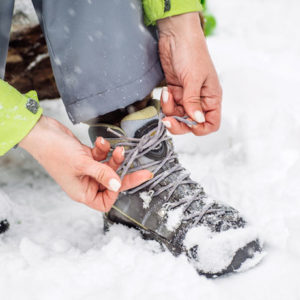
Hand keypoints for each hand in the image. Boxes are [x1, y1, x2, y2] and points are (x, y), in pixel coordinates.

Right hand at [19, 116, 151, 211]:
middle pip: (111, 183)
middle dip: (125, 174)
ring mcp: (87, 169)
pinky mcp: (87, 157)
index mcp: (82, 192)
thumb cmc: (55, 152)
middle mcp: (86, 183)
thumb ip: (103, 174)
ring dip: (114, 158)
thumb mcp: (82, 164)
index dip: (115, 193)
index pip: (105, 202)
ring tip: (118, 149)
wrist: (42, 132)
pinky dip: (104, 149)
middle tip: (144, 170)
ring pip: (109, 167)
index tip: (121, 180)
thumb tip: (118, 185)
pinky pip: (102, 156)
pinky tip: (100, 141)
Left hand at [157, 12, 221, 135]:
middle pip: (191, 123)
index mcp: (211, 98)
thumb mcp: (194, 78)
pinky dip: (165, 102)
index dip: (201, 128)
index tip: (189, 124)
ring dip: (169, 110)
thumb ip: (193, 101)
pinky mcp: (175, 92)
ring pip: (177, 116)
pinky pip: (169, 106)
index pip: (211, 123)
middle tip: (168, 119)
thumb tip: (197, 120)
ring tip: (167, 94)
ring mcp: (186, 96)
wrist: (176, 36)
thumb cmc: (192, 52)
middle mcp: (200, 100)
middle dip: (179, 123)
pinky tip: (166, 91)